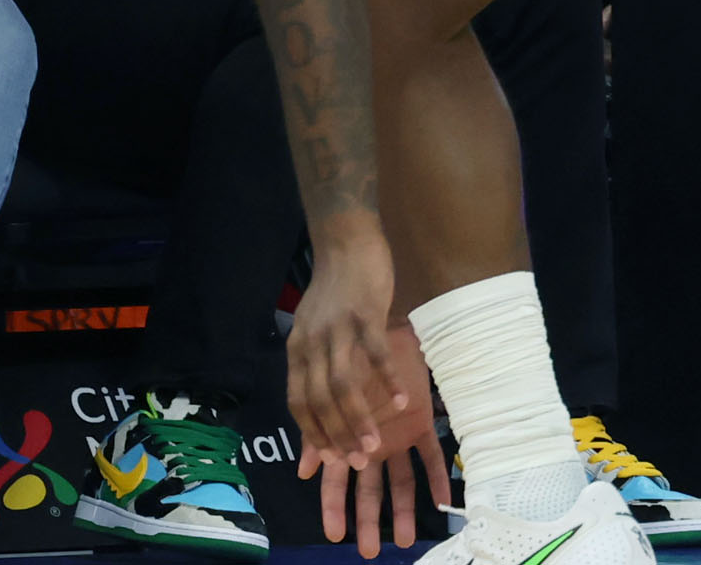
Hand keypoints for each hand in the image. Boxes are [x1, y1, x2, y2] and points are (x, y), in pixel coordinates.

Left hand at [287, 234, 412, 497]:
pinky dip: (387, 381)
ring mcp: (337, 330)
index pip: (300, 404)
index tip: (332, 460)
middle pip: (320, 401)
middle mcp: (311, 344)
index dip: (314, 434)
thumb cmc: (334, 290)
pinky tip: (403, 399)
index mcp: (297, 351)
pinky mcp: (365, 315)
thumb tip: (323, 395)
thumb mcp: (315, 331)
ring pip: (343, 386)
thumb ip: (315, 368)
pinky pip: (375, 355)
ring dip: (359, 418)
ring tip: (375, 443)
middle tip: (358, 461)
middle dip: (338, 436)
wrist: (346, 239)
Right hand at [307, 321, 448, 557]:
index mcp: (349, 438)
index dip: (335, 508)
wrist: (386, 327)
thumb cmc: (354, 359)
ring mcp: (398, 436)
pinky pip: (432, 456)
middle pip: (369, 490)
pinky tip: (444, 500)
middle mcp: (374, 444)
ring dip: (404, 509)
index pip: (338, 482)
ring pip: (401, 482)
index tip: (334, 535)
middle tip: (370, 552)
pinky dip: (439, 478)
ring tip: (404, 540)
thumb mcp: (334, 398)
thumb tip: (305, 471)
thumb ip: (319, 434)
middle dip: (368, 520)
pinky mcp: (423, 424)